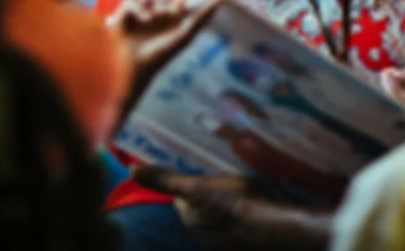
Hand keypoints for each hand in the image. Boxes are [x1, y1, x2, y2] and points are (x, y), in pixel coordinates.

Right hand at [108, 0, 221, 109]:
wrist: (130, 66)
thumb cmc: (158, 54)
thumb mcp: (184, 34)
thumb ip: (203, 16)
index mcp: (174, 17)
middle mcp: (160, 11)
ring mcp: (143, 9)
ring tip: (155, 10)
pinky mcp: (125, 11)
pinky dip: (136, 9)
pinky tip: (137, 21)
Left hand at [134, 167, 330, 250]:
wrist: (273, 228)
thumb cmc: (234, 202)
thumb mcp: (196, 185)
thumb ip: (165, 179)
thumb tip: (131, 169)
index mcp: (189, 217)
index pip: (182, 195)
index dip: (190, 177)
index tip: (201, 162)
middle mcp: (203, 232)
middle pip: (202, 204)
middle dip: (209, 188)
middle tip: (223, 167)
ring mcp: (226, 239)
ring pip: (222, 212)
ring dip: (229, 199)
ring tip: (243, 179)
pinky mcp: (246, 240)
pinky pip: (242, 220)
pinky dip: (246, 211)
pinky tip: (257, 199)